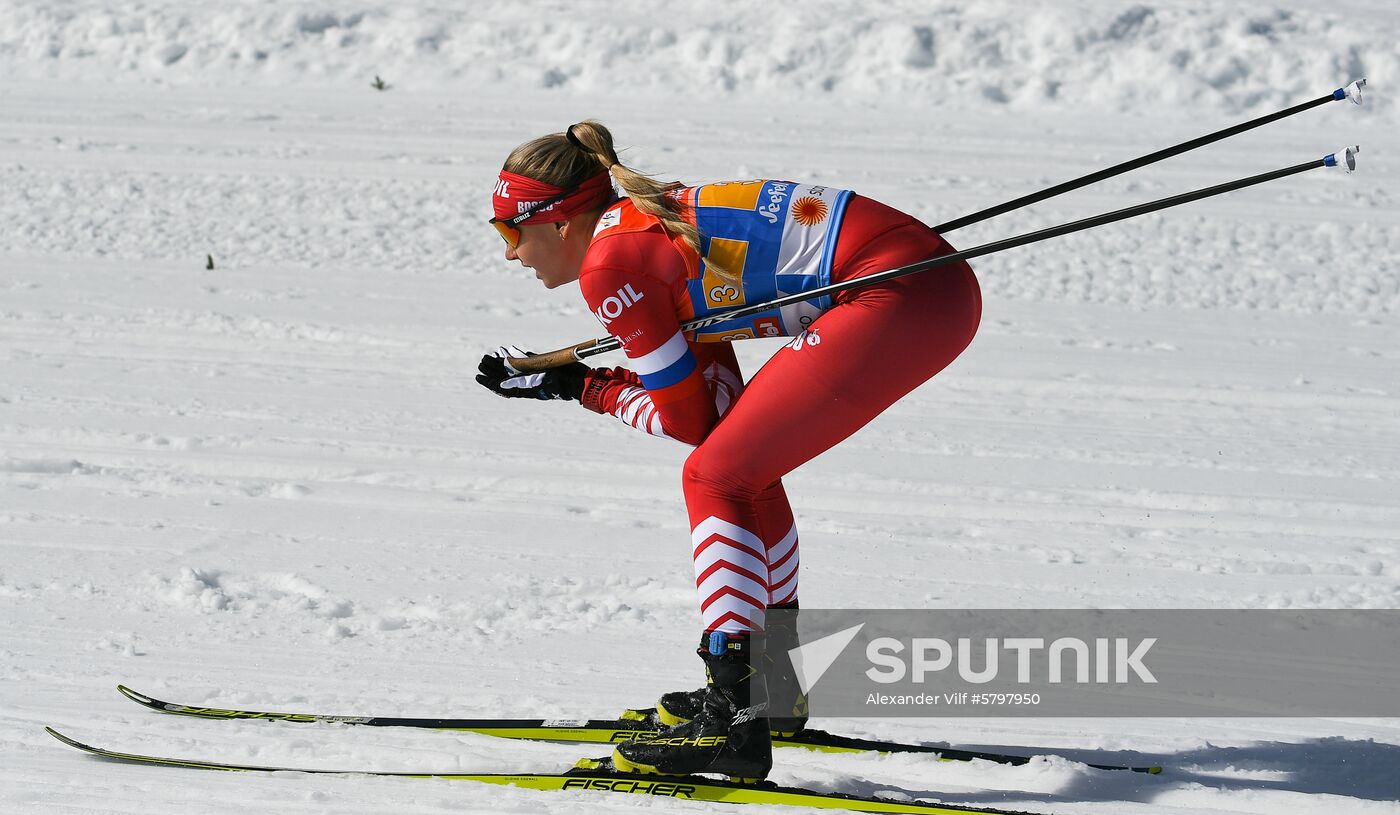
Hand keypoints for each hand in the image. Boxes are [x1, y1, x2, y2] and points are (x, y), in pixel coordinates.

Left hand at [475, 345, 589, 401]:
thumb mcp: (543, 381)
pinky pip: (527, 361)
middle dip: (493, 369)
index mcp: (527, 389)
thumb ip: (524, 380)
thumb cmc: (565, 384)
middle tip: (481, 361)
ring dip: (502, 362)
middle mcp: (529, 382)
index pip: (503, 386)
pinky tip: (510, 351)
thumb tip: (502, 381)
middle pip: (506, 376)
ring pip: (514, 368)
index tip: (478, 376)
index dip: (489, 382)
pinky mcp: (543, 366)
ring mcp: (536, 374)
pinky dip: (518, 356)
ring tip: (492, 355)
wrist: (582, 381)